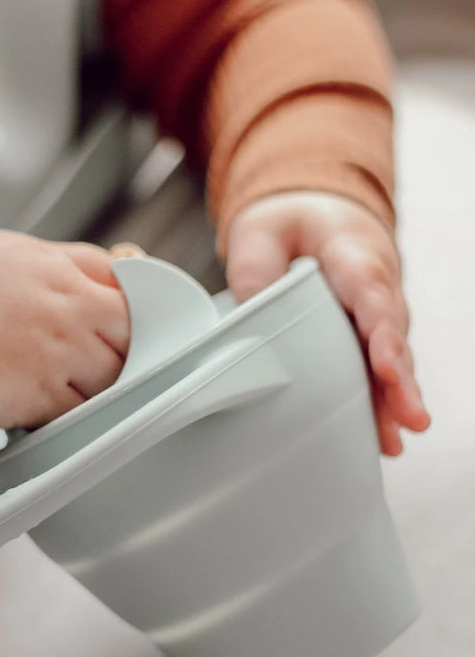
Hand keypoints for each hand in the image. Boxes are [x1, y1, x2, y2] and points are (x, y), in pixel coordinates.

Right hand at [0, 230, 128, 428]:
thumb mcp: (9, 251)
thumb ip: (63, 260)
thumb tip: (99, 266)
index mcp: (61, 273)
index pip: (127, 283)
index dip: (128, 303)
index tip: (121, 317)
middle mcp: (67, 313)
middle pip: (130, 333)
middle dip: (123, 344)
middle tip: (101, 349)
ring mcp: (59, 356)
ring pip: (111, 377)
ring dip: (98, 381)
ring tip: (65, 375)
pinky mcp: (41, 397)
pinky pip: (80, 411)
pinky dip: (71, 410)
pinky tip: (46, 397)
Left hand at [223, 191, 429, 455]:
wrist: (311, 215)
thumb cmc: (289, 224)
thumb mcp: (260, 234)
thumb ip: (255, 274)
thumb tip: (250, 324)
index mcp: (351, 251)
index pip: (371, 292)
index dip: (382, 332)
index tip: (388, 368)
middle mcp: (374, 284)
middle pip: (390, 333)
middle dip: (398, 380)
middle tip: (407, 420)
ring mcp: (374, 310)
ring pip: (388, 355)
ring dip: (390, 399)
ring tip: (392, 441)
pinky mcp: (364, 331)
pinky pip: (374, 363)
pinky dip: (377, 396)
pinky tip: (380, 432)